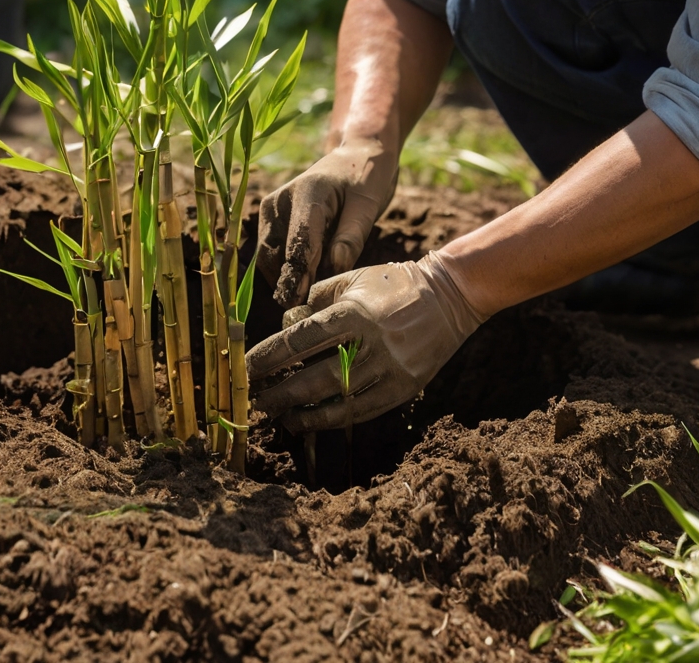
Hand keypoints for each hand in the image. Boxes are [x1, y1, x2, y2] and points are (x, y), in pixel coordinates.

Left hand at [246, 251, 486, 432]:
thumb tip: (287, 326)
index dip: (270, 357)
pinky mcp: (405, 388)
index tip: (247, 369)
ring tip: (280, 417)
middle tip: (255, 401)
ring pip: (338, 402)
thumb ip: (316, 300)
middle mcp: (373, 344)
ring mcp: (391, 369)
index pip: (302, 340)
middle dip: (281, 393)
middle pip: (316, 378)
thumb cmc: (393, 284)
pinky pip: (362, 411)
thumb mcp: (353, 280)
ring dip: (304, 412)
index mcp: (356, 312)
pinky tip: (312, 419)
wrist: (450, 296)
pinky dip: (334, 418)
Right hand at [257, 139, 397, 306]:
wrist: (354, 157)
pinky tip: (306, 278)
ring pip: (268, 258)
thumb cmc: (365, 179)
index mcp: (307, 192)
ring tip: (311, 294)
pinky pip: (271, 254)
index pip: (299, 243)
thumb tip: (334, 268)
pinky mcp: (270, 219)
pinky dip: (284, 269)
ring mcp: (271, 209)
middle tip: (306, 309)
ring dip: (285, 277)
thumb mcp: (367, 206)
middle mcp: (280, 200)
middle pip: (275, 254)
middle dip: (289, 282)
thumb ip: (351, 237)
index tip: (300, 302)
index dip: (299, 276)